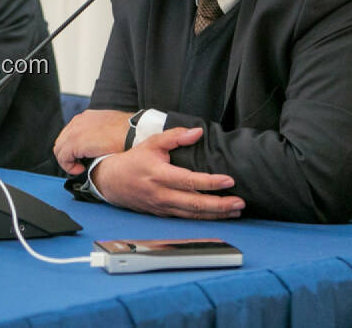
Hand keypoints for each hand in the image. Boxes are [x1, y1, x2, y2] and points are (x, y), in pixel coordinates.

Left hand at [53, 109, 132, 174]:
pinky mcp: (75, 142)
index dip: (73, 148)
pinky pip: (63, 158)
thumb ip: (99, 134)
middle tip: (80, 164)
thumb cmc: (128, 132)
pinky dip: (69, 166)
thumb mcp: (111, 128)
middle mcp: (78, 121)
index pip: (70, 133)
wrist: (134, 131)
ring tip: (81, 167)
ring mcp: (75, 131)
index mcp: (86, 117)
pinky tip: (81, 169)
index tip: (82, 157)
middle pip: (62, 141)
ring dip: (68, 161)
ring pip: (60, 150)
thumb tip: (97, 147)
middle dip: (68, 155)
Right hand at [92, 127, 244, 219]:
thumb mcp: (151, 143)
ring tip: (235, 212)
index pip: (189, 181)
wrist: (111, 181)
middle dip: (220, 205)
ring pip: (193, 215)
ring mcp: (162, 207)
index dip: (210, 182)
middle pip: (195, 204)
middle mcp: (161, 194)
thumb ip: (175, 137)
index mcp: (159, 174)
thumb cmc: (133, 161)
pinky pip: (186, 219)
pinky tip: (218, 216)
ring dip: (216, 215)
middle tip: (240, 203)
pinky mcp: (163, 214)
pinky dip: (204, 219)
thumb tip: (197, 132)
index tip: (229, 181)